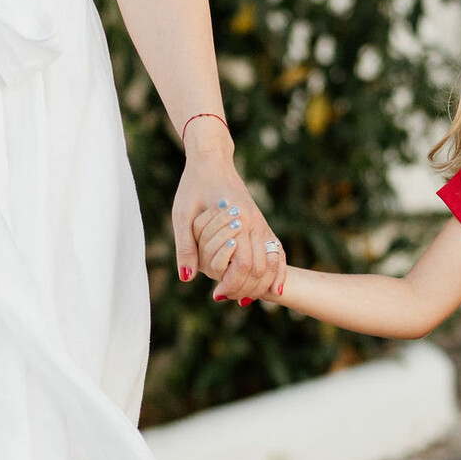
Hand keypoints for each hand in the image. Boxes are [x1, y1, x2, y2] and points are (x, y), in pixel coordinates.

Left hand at [174, 146, 282, 304]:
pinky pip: (278, 253)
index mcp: (238, 219)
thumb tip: (186, 278)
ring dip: (261, 285)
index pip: (243, 264)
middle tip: (226, 297)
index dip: (231, 283)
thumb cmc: (194, 186)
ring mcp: (262, 224)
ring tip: (243, 298)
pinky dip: (278, 273)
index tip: (216, 294)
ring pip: (273, 263)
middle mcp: (255, 223)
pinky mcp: (263, 225)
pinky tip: (273, 290)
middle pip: (260, 268)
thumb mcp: (182, 214)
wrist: (212, 161)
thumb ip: (186, 246)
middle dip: (245, 288)